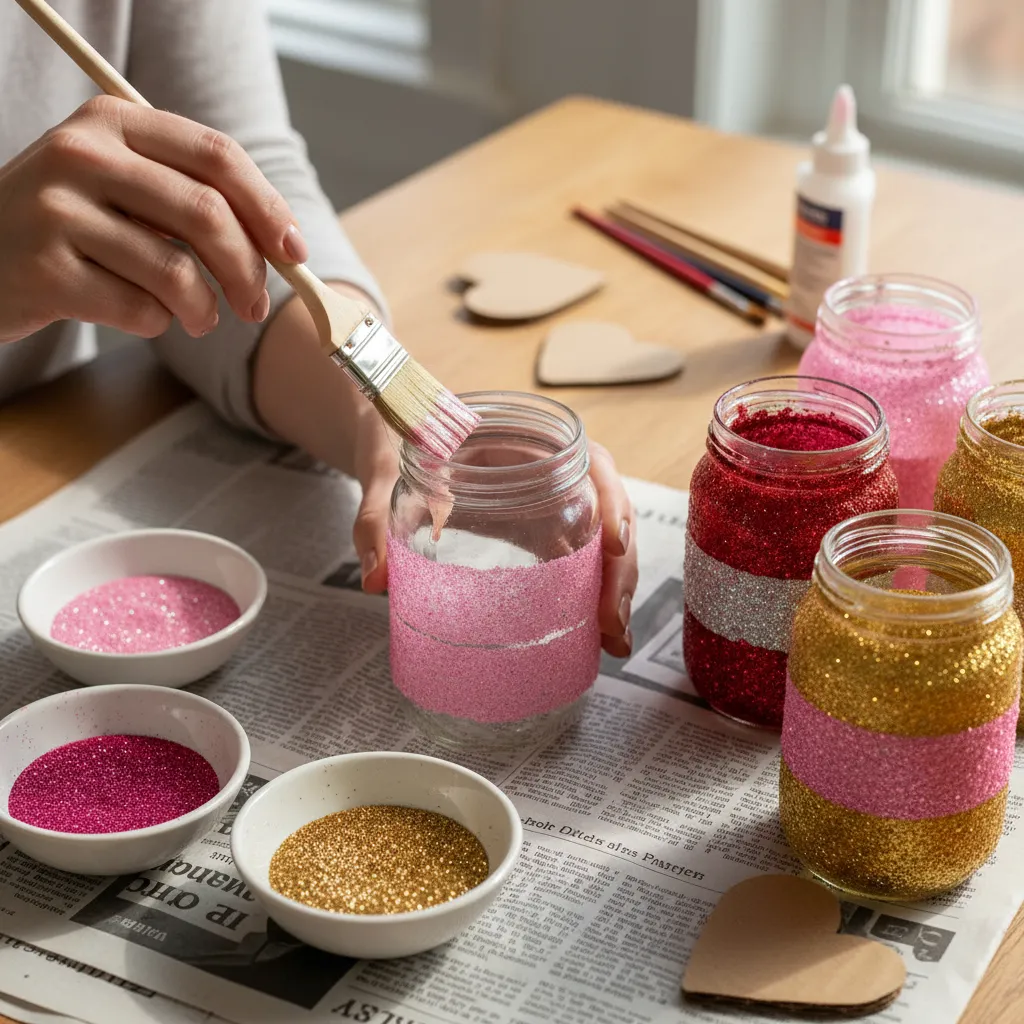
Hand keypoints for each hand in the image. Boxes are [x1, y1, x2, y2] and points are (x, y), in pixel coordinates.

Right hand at [0, 95, 308, 343]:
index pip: (217, 156)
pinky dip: (156, 324)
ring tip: (196, 318)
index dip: (268, 209)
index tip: (294, 252)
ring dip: (203, 310)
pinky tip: (138, 314)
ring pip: (176, 272)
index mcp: (113, 121)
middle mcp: (80, 154)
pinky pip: (139, 311)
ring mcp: (56, 212)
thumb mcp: (124, 186)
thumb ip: (194, 199)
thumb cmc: (74, 226)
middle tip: (256, 305)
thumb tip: (283, 246)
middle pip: (206, 214)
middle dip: (248, 270)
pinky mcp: (45, 271)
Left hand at [352, 435, 638, 658]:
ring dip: (612, 587)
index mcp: (522, 438)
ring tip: (613, 640)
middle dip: (618, 568)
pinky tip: (595, 632)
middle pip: (607, 512)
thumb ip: (376, 519)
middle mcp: (547, 467)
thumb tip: (375, 582)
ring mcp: (546, 499)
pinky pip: (577, 555)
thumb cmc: (393, 438)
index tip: (614, 543)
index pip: (590, 462)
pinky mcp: (536, 526)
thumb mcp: (383, 472)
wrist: (386, 431)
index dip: (611, 501)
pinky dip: (590, 591)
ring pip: (600, 538)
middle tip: (611, 623)